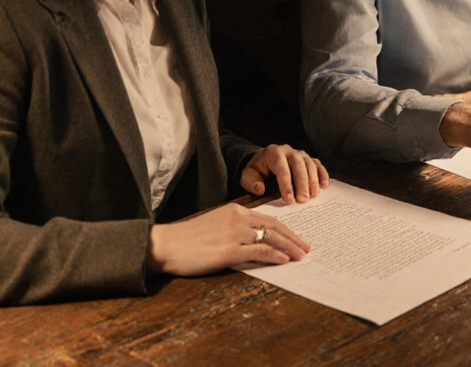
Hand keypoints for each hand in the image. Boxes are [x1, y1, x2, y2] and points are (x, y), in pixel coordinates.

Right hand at [145, 203, 309, 275]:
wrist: (165, 244)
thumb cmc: (187, 237)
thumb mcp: (215, 224)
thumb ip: (235, 227)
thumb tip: (255, 238)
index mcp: (234, 210)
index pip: (268, 218)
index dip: (285, 229)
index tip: (296, 238)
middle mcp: (237, 218)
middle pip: (274, 226)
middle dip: (293, 238)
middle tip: (305, 248)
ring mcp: (233, 234)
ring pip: (270, 238)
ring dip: (288, 248)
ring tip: (300, 256)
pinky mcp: (228, 250)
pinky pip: (258, 251)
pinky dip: (274, 255)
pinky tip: (284, 260)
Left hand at [240, 144, 329, 203]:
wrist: (264, 160)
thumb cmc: (257, 170)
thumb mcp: (248, 175)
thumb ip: (251, 182)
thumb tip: (259, 189)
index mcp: (274, 153)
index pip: (282, 169)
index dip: (286, 185)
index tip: (289, 199)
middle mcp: (289, 151)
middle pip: (299, 166)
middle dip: (302, 184)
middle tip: (303, 200)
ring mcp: (301, 154)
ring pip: (310, 165)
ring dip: (313, 181)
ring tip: (313, 196)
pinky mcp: (309, 159)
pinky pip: (318, 165)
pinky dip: (322, 174)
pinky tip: (324, 186)